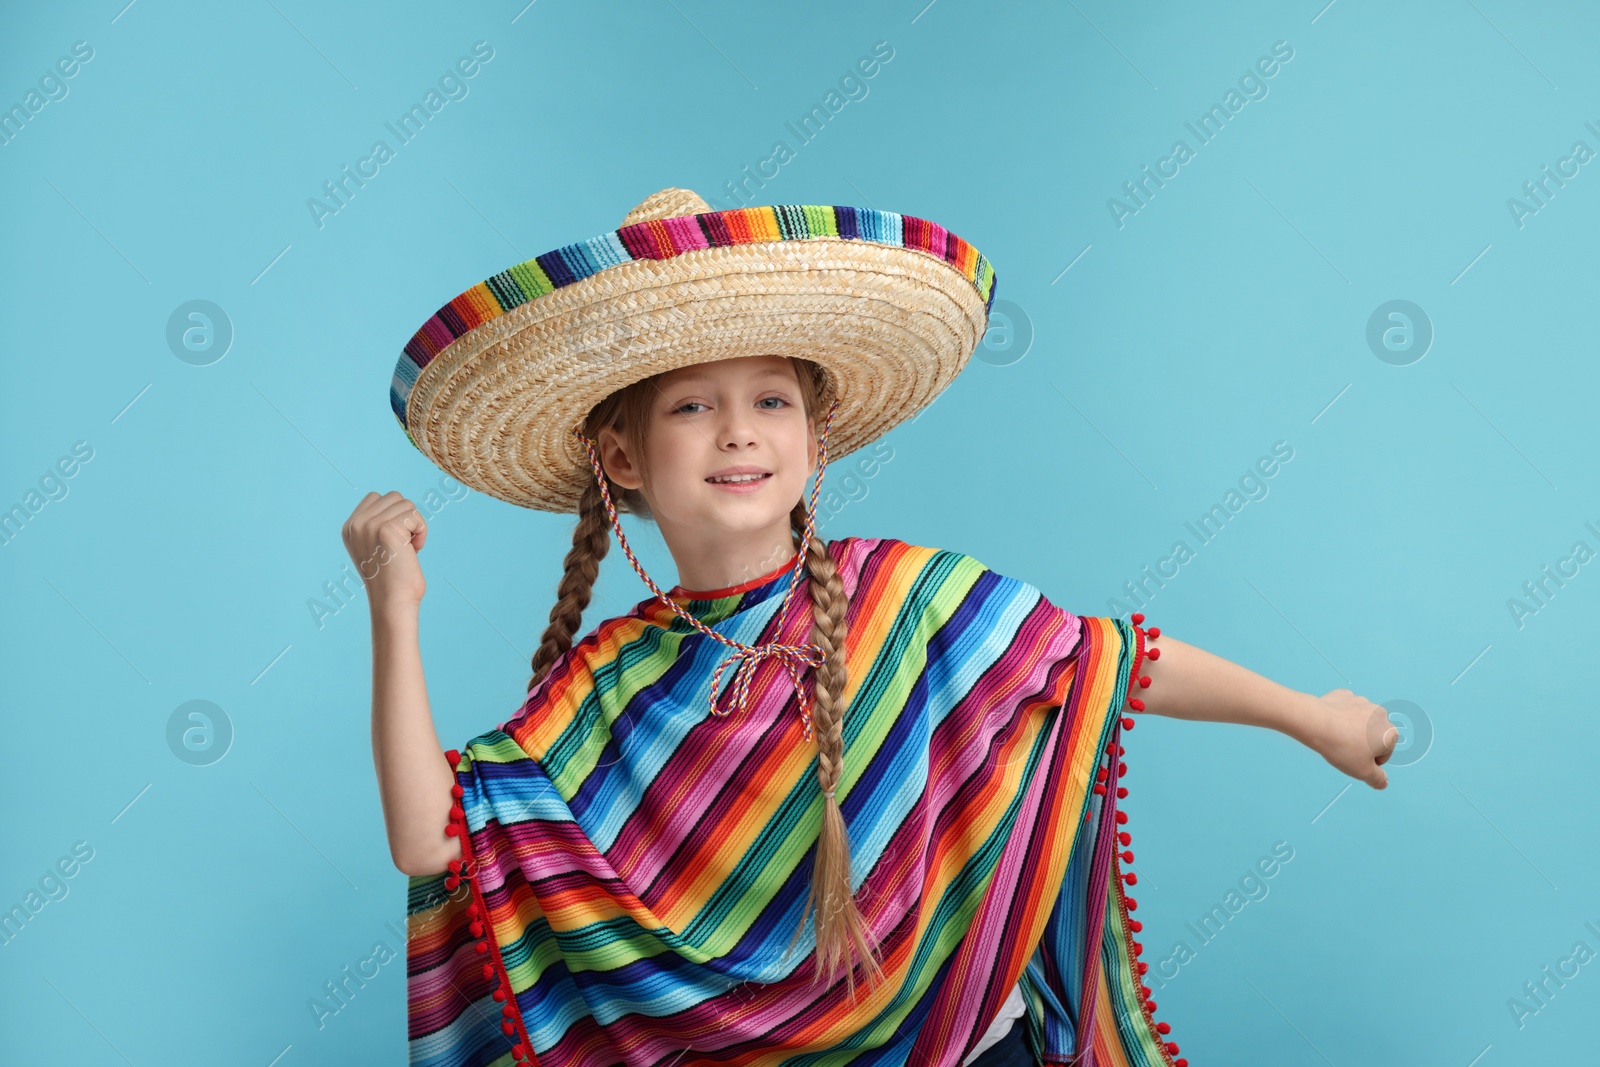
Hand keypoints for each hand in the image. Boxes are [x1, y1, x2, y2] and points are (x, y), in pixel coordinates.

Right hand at [342, 491, 427, 615]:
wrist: (393, 602)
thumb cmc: (392, 578)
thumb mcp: (375, 546)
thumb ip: (378, 523)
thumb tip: (397, 502)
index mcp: (350, 527)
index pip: (376, 497)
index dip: (394, 514)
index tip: (394, 540)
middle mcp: (356, 524)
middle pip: (394, 497)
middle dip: (406, 518)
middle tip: (402, 545)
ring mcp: (369, 525)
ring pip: (406, 504)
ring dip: (415, 526)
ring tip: (407, 549)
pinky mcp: (386, 529)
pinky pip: (416, 516)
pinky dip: (421, 532)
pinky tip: (414, 550)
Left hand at [1306, 688, 1398, 788]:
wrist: (1316, 723)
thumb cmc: (1342, 747)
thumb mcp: (1363, 772)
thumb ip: (1377, 779)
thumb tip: (1383, 782)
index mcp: (1390, 733)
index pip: (1383, 754)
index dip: (1368, 762)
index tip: (1354, 761)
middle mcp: (1380, 714)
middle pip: (1372, 735)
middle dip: (1361, 743)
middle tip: (1344, 750)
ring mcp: (1362, 701)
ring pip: (1358, 721)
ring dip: (1351, 729)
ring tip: (1335, 737)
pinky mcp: (1344, 695)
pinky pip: (1344, 709)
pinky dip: (1338, 716)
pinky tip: (1329, 723)